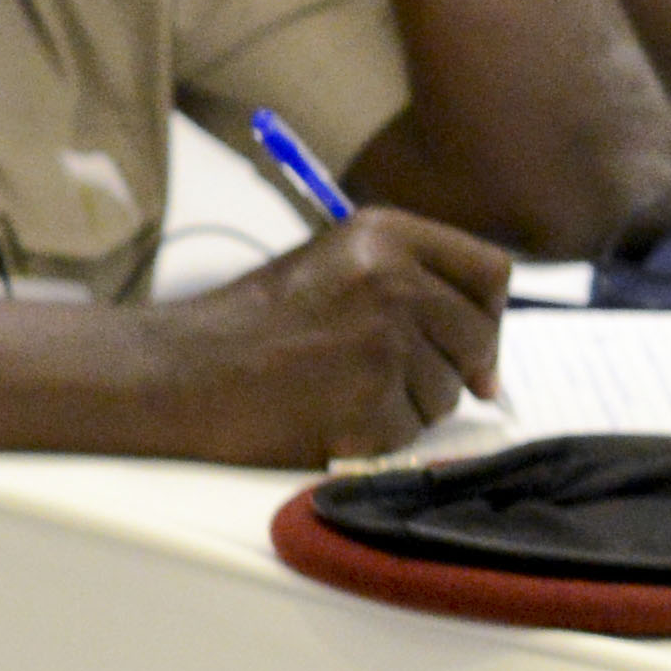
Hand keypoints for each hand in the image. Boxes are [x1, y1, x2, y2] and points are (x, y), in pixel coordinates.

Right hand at [137, 204, 511, 463]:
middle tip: (389, 379)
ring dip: (407, 404)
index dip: (487, 314)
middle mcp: (394, 282)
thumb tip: (488, 367)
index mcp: (385, 235)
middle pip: (476, 337)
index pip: (490, 272)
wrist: (180, 372)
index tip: (470, 344)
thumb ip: (412, 287)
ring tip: (340, 391)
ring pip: (447, 392)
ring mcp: (385, 346)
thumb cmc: (247, 325)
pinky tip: (328, 416)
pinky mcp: (372, 404)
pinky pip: (411, 433)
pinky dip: (377, 436)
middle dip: (449, 367)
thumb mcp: (333, 266)